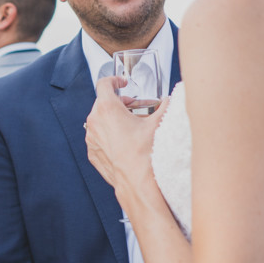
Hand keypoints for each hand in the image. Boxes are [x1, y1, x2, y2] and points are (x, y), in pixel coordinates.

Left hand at [85, 77, 168, 198]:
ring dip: (114, 119)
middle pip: (103, 102)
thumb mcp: (158, 124)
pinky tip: (125, 141)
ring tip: (132, 125)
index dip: (114, 80)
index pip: (104, 84)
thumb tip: (172, 99)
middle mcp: (94, 122)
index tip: (122, 83)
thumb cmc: (145, 154)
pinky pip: (99, 137)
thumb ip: (166, 106)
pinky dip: (109, 135)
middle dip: (120, 102)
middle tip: (134, 107)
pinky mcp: (92, 152)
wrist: (137, 182)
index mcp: (107, 109)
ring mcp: (91, 138)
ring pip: (100, 120)